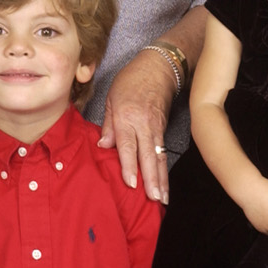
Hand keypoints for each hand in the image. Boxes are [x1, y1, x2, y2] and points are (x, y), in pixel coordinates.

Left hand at [97, 49, 175, 201]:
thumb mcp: (112, 97)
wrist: (159, 68)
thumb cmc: (131, 80)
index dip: (129, 164)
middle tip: (153, 198)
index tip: (131, 182)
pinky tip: (164, 185)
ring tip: (162, 198)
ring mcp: (156, 128)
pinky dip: (164, 170)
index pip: (128, 144)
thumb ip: (108, 124)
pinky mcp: (164, 130)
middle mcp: (143, 125)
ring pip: (159, 157)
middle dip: (151, 178)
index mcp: (126, 116)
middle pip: (148, 155)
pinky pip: (163, 153)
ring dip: (161, 179)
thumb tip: (103, 146)